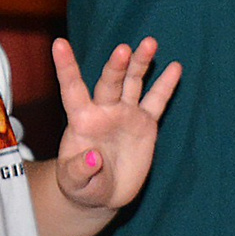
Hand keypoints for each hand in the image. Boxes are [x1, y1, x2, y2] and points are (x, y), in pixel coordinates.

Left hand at [52, 37, 181, 211]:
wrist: (102, 193)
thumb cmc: (80, 185)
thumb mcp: (74, 183)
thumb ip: (80, 170)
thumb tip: (93, 158)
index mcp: (81, 120)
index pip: (71, 89)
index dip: (66, 67)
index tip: (59, 44)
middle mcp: (103, 111)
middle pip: (109, 82)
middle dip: (117, 66)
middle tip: (124, 49)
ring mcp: (125, 114)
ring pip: (133, 83)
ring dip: (140, 63)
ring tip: (149, 43)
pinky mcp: (145, 124)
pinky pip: (157, 102)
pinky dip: (165, 85)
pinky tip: (175, 67)